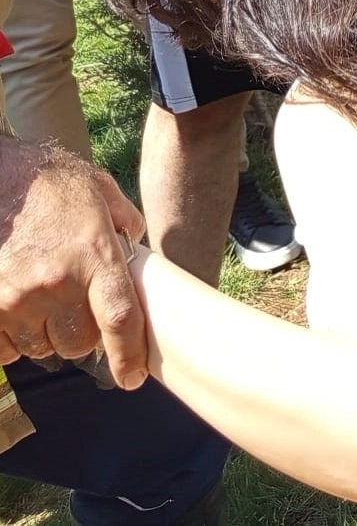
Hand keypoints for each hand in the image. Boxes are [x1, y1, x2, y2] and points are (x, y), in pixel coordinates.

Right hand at [0, 142, 148, 387]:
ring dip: (43, 334)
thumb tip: (137, 253)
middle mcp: (56, 282)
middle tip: (75, 308)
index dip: (128, 355)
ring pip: (38, 347)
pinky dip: (10, 336)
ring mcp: (14, 296)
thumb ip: (127, 227)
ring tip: (42, 299)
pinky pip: (3, 346)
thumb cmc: (50, 183)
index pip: (119, 319)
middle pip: (77, 343)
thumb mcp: (102, 194)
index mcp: (94, 256)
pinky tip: (14, 308)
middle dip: (80, 334)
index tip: (132, 378)